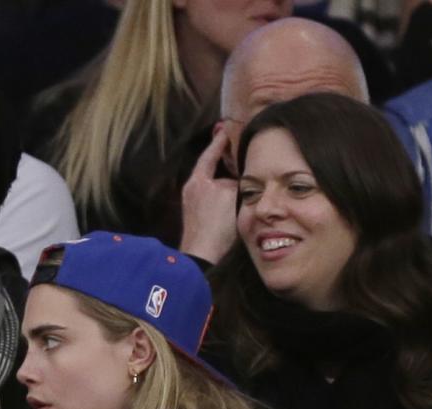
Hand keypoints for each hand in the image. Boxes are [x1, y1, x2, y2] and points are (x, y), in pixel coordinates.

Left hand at [179, 125, 238, 265]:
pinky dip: (223, 194)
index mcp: (198, 180)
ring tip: (238, 173)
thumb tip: (239, 178)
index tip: (226, 129)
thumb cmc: (215, 225)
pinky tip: (233, 197)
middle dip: (223, 161)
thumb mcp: (231, 195)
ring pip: (212, 185)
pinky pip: (213, 198)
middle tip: (235, 149)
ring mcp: (193, 205)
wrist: (201, 257)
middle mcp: (192, 190)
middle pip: (210, 169)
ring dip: (225, 179)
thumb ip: (236, 181)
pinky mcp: (198, 219)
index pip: (209, 154)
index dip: (219, 142)